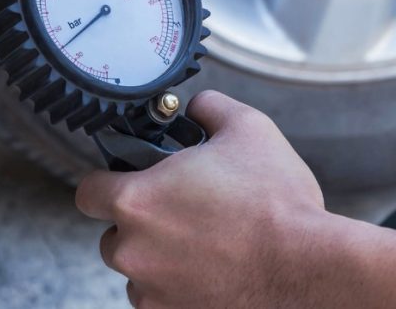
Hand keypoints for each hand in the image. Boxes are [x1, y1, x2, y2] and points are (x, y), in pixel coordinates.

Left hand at [75, 91, 326, 307]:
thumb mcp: (248, 128)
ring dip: (159, 257)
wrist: (309, 269)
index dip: (107, 182)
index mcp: (137, 200)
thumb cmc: (277, 202)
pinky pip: (160, 299)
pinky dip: (179, 286)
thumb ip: (210, 107)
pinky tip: (214, 270)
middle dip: (140, 222)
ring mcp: (151, 291)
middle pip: (113, 234)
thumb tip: (197, 107)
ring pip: (138, 270)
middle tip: (183, 210)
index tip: (130, 180)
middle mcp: (132, 251)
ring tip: (205, 243)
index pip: (87, 192)